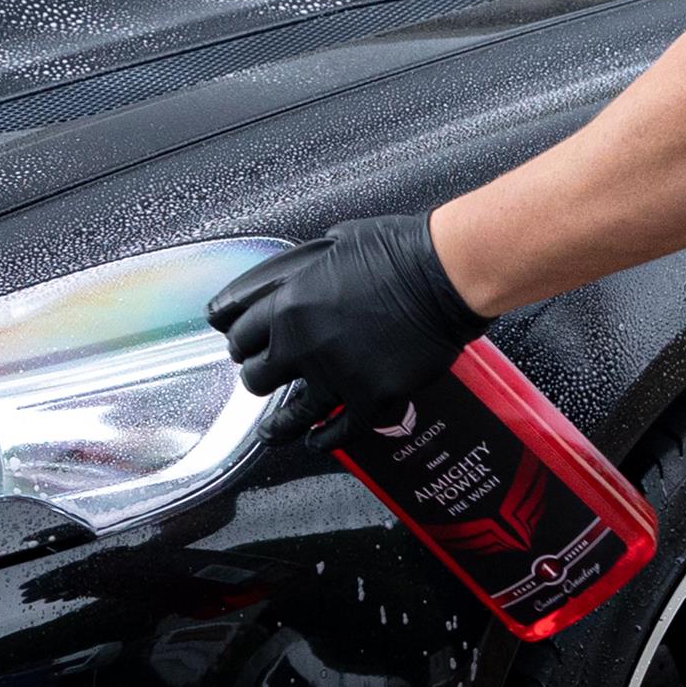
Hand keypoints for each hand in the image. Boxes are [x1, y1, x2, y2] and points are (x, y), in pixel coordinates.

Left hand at [207, 214, 489, 450]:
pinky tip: (315, 442)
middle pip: (256, 378)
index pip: (239, 336)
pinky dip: (322, 440)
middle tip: (267, 379)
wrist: (447, 273)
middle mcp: (302, 345)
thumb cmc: (400, 249)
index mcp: (288, 304)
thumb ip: (305, 270)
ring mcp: (335, 376)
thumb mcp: (334, 244)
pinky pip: (336, 432)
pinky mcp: (369, 399)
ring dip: (278, 425)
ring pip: (289, 416)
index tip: (243, 349)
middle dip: (259, 377)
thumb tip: (296, 276)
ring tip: (271, 431)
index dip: (240, 343)